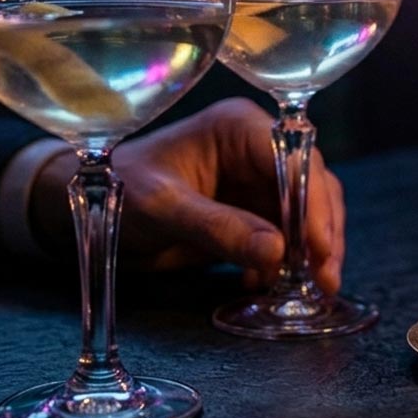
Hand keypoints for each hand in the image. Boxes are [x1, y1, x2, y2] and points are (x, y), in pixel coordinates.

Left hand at [30, 98, 346, 292]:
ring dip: (312, 252)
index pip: (294, 160)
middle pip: (313, 186)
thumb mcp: (163, 209)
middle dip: (321, 232)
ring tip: (312, 289)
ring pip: (308, 214)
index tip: (318, 246)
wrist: (92, 212)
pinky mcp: (255, 213)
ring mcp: (258, 182)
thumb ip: (218, 227)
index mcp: (238, 128)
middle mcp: (257, 150)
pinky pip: (288, 236)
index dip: (311, 203)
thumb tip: (278, 252)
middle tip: (325, 278)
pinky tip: (273, 286)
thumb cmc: (120, 192)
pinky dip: (290, 263)